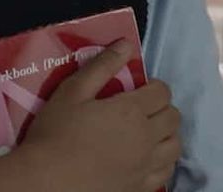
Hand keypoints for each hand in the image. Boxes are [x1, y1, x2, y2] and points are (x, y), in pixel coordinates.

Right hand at [23, 40, 180, 191]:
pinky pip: (167, 172)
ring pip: (175, 145)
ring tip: (147, 132)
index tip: (139, 88)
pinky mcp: (141, 187)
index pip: (162, 92)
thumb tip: (126, 45)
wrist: (47, 181)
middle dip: (162, 107)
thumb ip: (102, 66)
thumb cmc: (55, 133)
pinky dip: (163, 161)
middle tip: (142, 108)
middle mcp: (146, 138)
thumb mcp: (72, 92)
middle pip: (173, 117)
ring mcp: (146, 166)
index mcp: (131, 111)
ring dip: (167, 134)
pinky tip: (146, 158)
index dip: (154, 86)